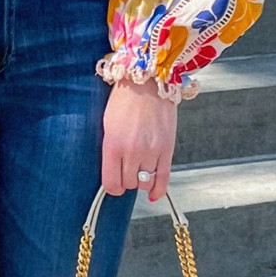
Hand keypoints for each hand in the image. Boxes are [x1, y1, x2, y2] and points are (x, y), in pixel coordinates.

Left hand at [102, 79, 177, 202]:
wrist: (148, 82)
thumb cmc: (125, 101)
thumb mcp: (108, 126)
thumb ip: (111, 151)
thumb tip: (114, 173)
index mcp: (112, 145)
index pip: (111, 183)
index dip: (113, 188)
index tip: (115, 185)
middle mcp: (132, 151)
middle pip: (129, 184)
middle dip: (127, 181)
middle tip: (128, 172)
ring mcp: (151, 151)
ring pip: (146, 183)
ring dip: (142, 181)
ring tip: (141, 171)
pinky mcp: (167, 148)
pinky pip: (164, 178)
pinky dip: (159, 190)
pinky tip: (154, 194)